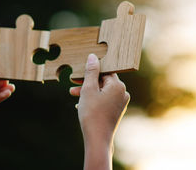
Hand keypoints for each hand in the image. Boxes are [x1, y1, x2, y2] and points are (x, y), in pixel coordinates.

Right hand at [70, 54, 129, 169]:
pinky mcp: (116, 111)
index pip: (104, 71)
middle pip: (103, 81)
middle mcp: (122, 93)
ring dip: (88, 91)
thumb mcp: (88, 89)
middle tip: (72, 83)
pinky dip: (93, 99)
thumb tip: (93, 57)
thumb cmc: (92, 113)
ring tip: (73, 94)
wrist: (97, 139)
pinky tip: (81, 104)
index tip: (78, 74)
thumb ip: (91, 72)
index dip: (90, 71)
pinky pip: (104, 100)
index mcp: (118, 85)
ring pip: (102, 91)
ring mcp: (120, 103)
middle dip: (87, 82)